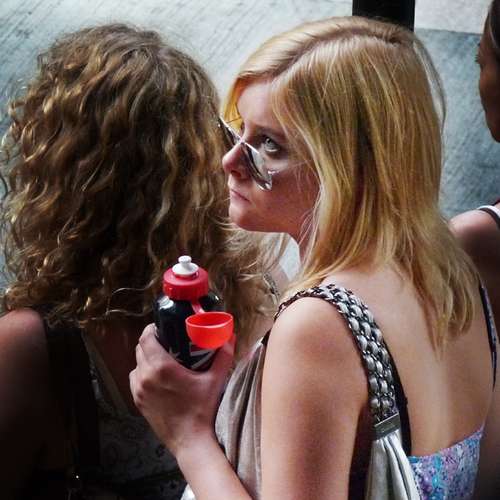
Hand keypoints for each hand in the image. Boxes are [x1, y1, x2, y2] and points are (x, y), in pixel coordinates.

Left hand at [129, 324, 234, 455]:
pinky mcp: (138, 402)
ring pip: (136, 364)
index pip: (146, 338)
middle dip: (151, 341)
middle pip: (140, 348)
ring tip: (161, 358)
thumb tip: (230, 336)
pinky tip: (156, 377)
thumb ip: (223, 356)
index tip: (162, 327)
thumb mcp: (215, 380)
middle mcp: (146, 376)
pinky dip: (142, 373)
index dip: (151, 329)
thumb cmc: (203, 409)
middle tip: (166, 340)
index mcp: (162, 367)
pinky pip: (135, 380)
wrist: (190, 441)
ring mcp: (140, 390)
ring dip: (146, 357)